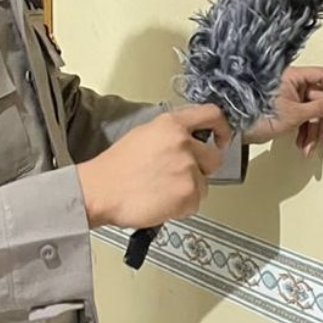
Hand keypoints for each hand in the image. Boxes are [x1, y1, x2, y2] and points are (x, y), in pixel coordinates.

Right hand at [76, 105, 229, 228]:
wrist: (100, 190)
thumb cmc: (116, 166)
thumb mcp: (144, 134)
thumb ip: (171, 134)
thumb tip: (190, 140)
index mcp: (172, 124)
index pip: (212, 114)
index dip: (222, 128)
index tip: (221, 139)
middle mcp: (184, 143)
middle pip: (214, 157)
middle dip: (202, 169)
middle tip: (180, 176)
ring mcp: (188, 169)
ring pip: (204, 184)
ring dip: (188, 190)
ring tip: (162, 191)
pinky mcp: (188, 194)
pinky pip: (195, 203)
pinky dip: (182, 207)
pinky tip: (161, 203)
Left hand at [243, 65, 322, 154]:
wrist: (236, 128)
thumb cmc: (258, 115)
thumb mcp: (295, 114)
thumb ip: (321, 108)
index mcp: (294, 76)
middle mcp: (292, 83)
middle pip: (320, 98)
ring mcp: (289, 97)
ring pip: (312, 112)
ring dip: (314, 131)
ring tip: (309, 147)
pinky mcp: (285, 110)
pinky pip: (302, 118)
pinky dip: (304, 132)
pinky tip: (302, 145)